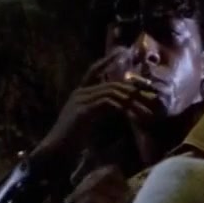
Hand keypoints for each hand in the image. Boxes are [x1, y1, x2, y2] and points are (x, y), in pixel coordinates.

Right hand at [37, 51, 161, 160]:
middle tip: (148, 95)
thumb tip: (117, 105)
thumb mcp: (88, 120)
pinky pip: (105, 102)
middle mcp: (79, 93)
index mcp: (79, 93)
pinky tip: (129, 112)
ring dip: (130, 101)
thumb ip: (99, 109)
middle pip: (110, 84)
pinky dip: (120, 106)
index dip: (107, 60)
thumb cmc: (71, 140)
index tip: (121, 51)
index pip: (94, 70)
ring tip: (144, 111)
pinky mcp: (82, 111)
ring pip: (110, 92)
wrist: (55, 151)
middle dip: (131, 90)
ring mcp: (79, 100)